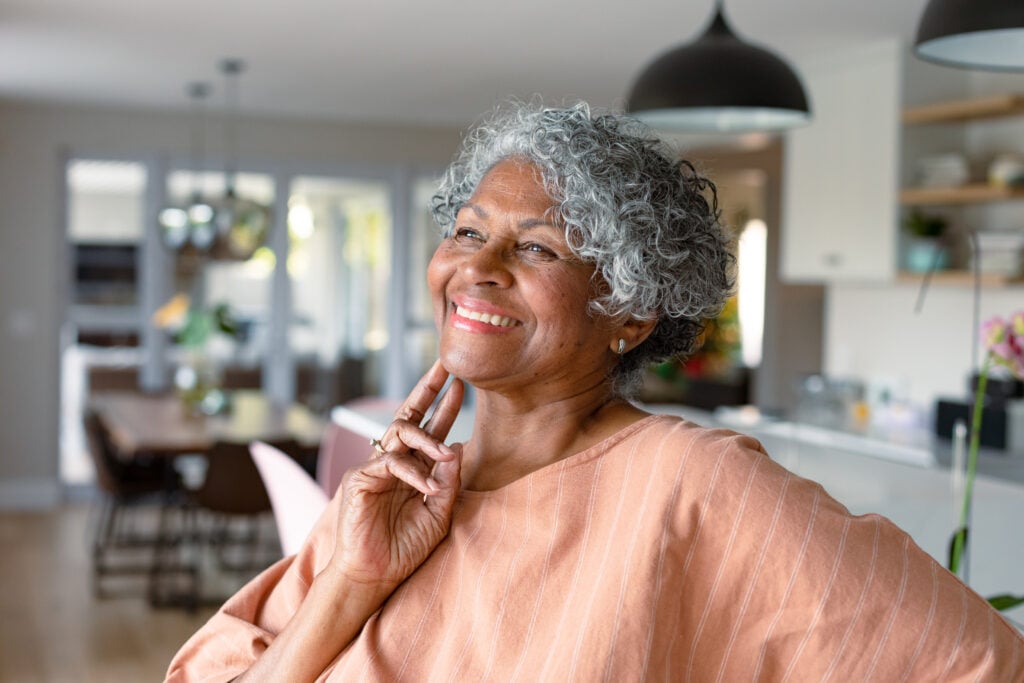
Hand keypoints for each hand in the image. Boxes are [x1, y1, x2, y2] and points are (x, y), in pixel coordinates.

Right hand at [331, 360, 463, 589]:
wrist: (377, 576)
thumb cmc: (405, 549)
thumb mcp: (439, 514)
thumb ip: (449, 483)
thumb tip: (458, 446)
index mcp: (413, 468)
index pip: (429, 428)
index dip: (444, 405)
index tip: (461, 384)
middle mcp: (394, 461)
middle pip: (410, 414)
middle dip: (429, 389)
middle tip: (448, 368)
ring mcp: (375, 467)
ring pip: (401, 432)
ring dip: (429, 439)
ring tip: (446, 454)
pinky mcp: (360, 478)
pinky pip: (391, 461)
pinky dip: (414, 472)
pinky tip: (428, 488)